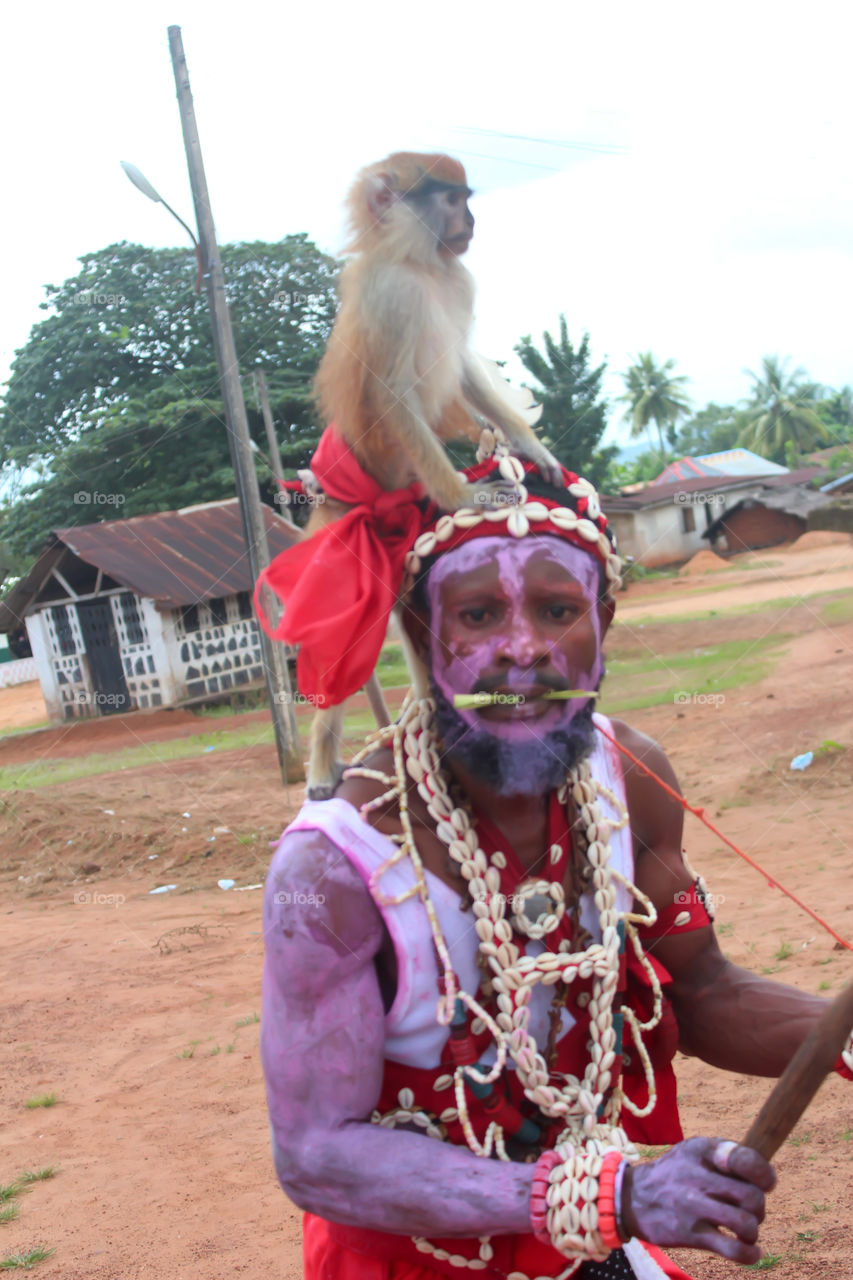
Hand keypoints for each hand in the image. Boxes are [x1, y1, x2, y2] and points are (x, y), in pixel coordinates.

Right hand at [622, 1137, 775, 1265]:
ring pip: (746, 1224)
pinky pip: (732, 1249)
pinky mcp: (690, 1234)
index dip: (765, 1175)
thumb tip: (764, 1173)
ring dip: (752, 1231)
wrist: (633, 1197)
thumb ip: (725, 1156)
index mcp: (702, 1151)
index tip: (765, 1184)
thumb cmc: (674, 1174)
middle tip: (750, 1212)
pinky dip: (750, 1254)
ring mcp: (694, 1206)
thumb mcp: (693, 1151)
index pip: (746, 1159)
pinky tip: (751, 1252)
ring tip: (745, 1231)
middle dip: (759, 1209)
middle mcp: (698, 1176)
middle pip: (752, 1197)